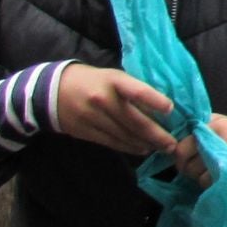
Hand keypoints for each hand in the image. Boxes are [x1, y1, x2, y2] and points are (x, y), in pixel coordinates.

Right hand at [54, 64, 176, 155]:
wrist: (53, 91)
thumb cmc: (94, 81)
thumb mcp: (113, 78)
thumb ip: (133, 90)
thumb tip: (160, 109)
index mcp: (113, 80)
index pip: (137, 91)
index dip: (155, 101)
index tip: (171, 110)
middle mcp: (103, 99)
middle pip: (134, 121)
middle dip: (156, 135)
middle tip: (173, 144)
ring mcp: (93, 117)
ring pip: (125, 135)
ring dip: (145, 143)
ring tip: (161, 148)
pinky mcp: (86, 132)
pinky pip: (112, 143)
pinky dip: (129, 147)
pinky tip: (142, 149)